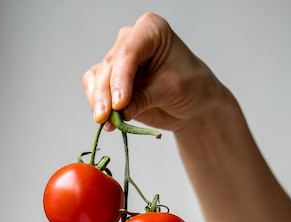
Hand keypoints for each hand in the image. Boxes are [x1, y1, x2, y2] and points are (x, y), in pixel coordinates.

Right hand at [82, 12, 221, 131]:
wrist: (194, 101)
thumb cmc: (190, 86)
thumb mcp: (170, 90)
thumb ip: (143, 99)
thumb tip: (118, 112)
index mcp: (150, 30)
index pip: (128, 52)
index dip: (120, 79)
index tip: (119, 104)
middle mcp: (130, 40)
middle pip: (109, 66)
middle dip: (105, 94)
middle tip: (105, 118)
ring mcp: (119, 60)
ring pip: (96, 77)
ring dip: (98, 101)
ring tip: (106, 122)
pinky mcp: (111, 80)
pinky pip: (95, 90)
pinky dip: (99, 106)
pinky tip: (107, 123)